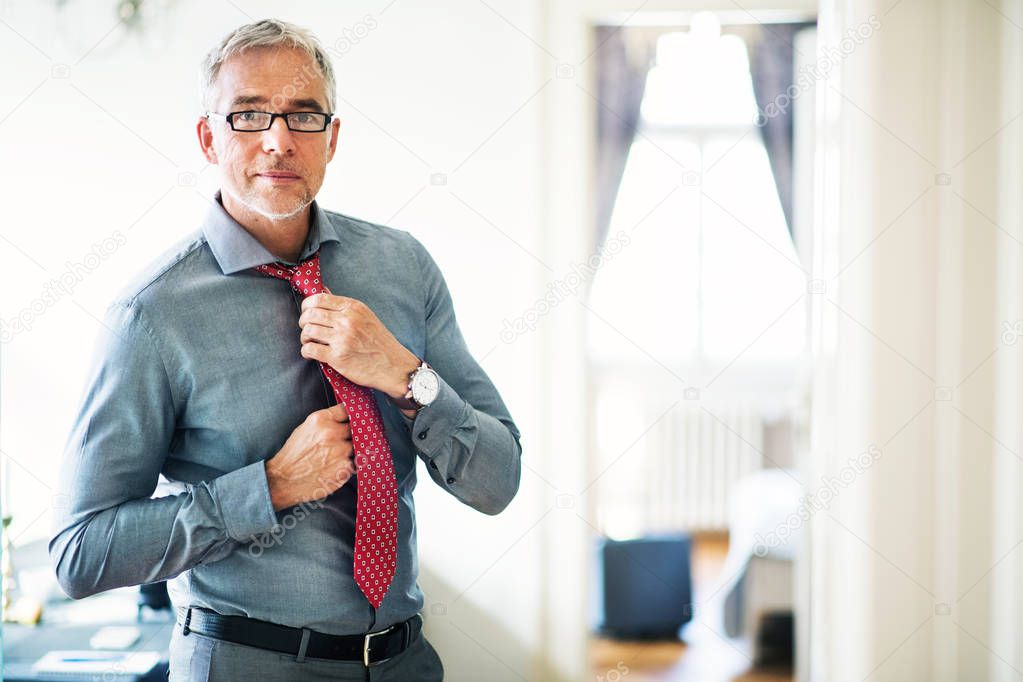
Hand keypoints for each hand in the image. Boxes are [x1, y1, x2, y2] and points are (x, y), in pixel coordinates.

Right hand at [265, 403, 353, 510]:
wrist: (283, 480)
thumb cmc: (293, 454)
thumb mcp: (305, 428)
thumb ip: (326, 421)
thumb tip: (344, 418)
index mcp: (321, 420)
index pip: (347, 410)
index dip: (351, 415)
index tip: (352, 419)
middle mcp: (332, 433)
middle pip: (355, 429)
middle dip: (350, 435)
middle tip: (339, 443)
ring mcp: (341, 451)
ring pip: (356, 447)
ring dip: (349, 452)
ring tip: (333, 458)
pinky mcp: (345, 468)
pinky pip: (354, 463)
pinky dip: (347, 465)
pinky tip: (333, 468)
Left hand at [297, 292, 420, 401]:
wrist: (394, 366)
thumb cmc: (380, 342)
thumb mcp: (366, 316)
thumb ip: (343, 305)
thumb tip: (323, 290)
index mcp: (353, 308)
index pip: (319, 298)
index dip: (307, 305)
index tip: (307, 313)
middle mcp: (347, 321)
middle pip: (310, 315)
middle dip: (303, 322)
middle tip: (307, 329)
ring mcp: (342, 339)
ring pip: (308, 331)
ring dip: (304, 338)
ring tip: (309, 342)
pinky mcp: (338, 357)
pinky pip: (310, 350)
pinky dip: (306, 352)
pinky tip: (311, 354)